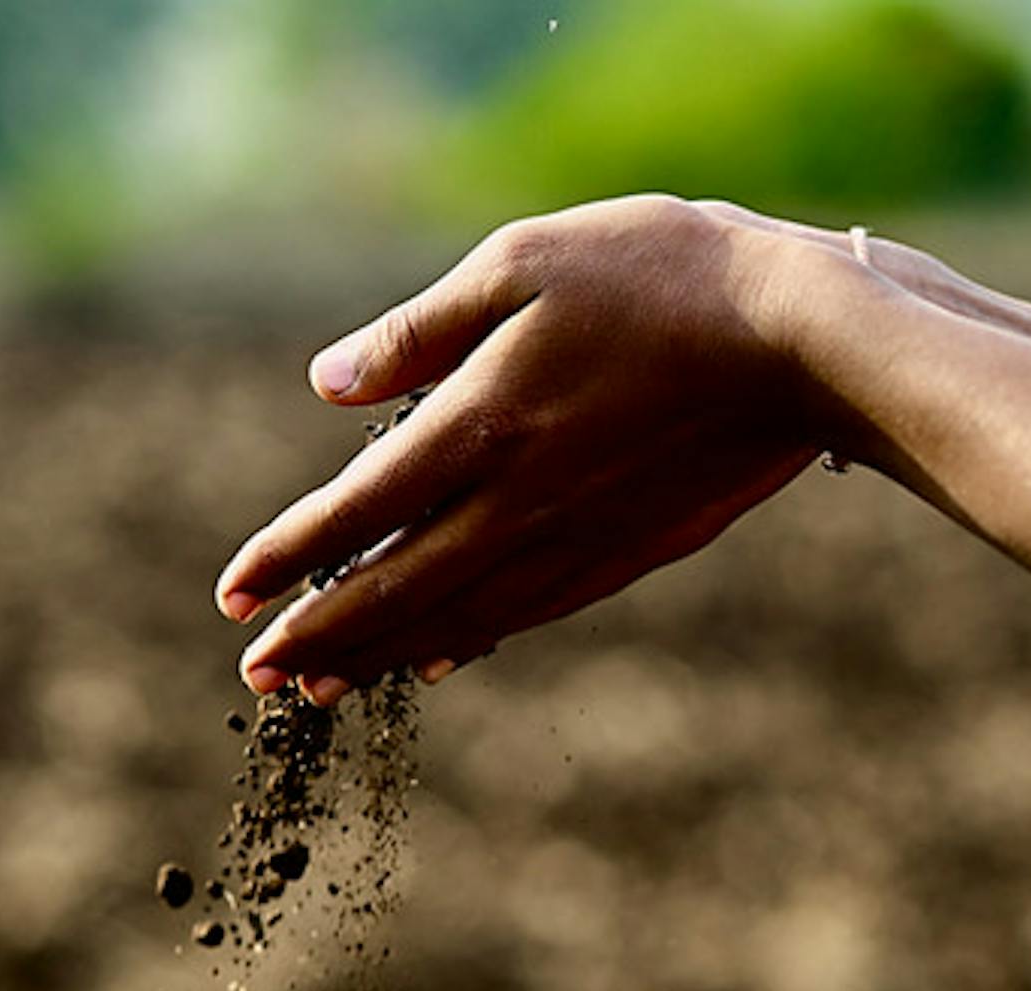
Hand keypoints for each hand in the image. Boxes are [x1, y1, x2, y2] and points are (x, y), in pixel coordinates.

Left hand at [216, 195, 858, 700]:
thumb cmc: (660, 274)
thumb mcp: (524, 263)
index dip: (287, 557)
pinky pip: (530, 610)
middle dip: (321, 637)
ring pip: (461, 614)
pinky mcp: (631, 548)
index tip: (229, 600)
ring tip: (324, 688)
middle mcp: (519, 501)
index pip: (356, 510)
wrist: (801, 343)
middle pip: (398, 588)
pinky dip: (471, 637)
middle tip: (258, 679)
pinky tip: (442, 653)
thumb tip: (325, 386)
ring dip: (383, 654)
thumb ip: (419, 331)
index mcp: (481, 423)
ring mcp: (578, 535)